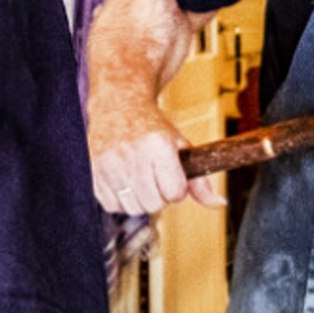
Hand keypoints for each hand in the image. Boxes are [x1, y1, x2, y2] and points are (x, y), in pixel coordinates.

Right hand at [87, 94, 223, 216]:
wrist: (118, 104)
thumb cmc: (152, 128)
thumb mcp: (180, 146)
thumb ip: (200, 180)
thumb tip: (220, 203)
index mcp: (158, 145)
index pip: (175, 192)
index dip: (176, 187)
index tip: (170, 174)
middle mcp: (132, 154)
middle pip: (154, 204)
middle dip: (158, 195)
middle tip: (154, 176)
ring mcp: (109, 164)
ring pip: (133, 208)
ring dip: (139, 199)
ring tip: (138, 177)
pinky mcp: (93, 172)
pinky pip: (112, 205)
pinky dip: (119, 198)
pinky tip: (123, 178)